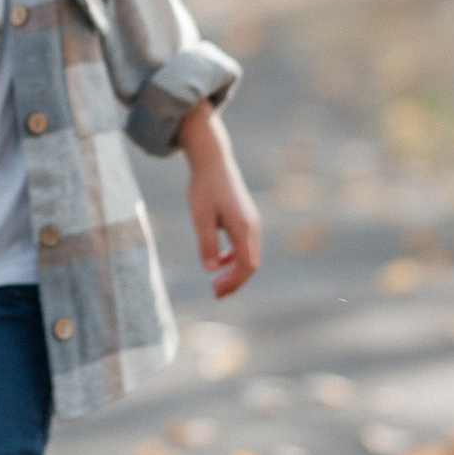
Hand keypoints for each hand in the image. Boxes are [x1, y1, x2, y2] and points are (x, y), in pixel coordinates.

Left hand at [178, 105, 260, 300]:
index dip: (233, 282)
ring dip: (234, 272)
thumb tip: (210, 269)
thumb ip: (206, 243)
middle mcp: (252, 227)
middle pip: (251, 264)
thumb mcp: (201, 217)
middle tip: (215, 294)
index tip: (215, 290)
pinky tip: (218, 261)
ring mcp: (251, 222)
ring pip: (249, 256)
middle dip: (235, 282)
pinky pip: (244, 246)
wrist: (213, 161)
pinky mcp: (245, 219)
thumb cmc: (205, 187)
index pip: (247, 265)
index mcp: (244, 228)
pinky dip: (234, 258)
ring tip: (216, 284)